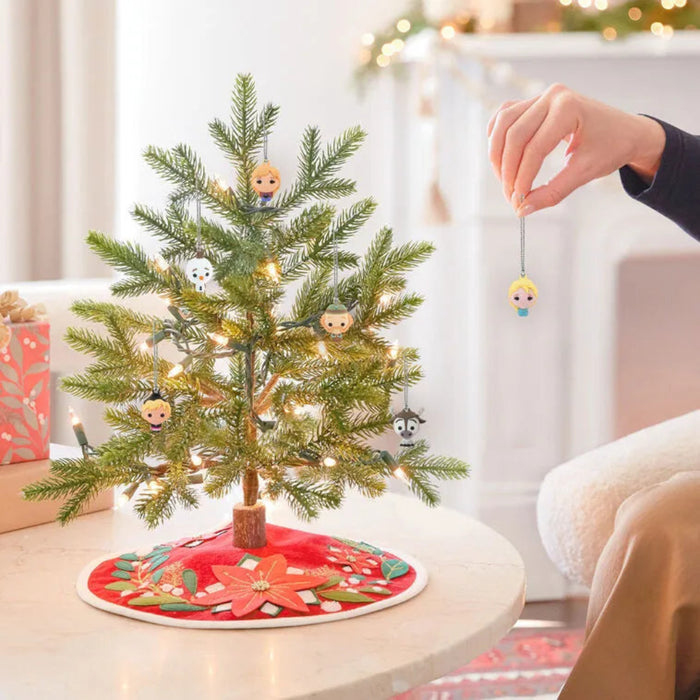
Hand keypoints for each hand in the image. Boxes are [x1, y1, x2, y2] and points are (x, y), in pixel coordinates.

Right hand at [487, 84, 665, 215]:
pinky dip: (497, 137)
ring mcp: (541, 96)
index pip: (534, 148)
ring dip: (497, 154)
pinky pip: (504, 116)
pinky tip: (500, 158)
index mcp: (569, 108)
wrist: (625, 131)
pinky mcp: (534, 102)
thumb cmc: (611, 148)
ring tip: (504, 180)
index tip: (518, 202)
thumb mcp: (584, 173)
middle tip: (511, 196)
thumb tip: (522, 209)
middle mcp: (552, 96)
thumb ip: (552, 192)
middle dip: (507, 170)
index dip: (522, 178)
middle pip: (514, 135)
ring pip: (503, 123)